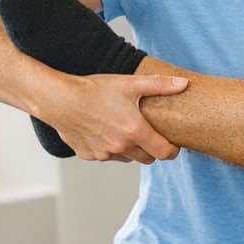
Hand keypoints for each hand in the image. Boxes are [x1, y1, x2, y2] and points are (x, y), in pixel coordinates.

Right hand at [43, 73, 187, 163]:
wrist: (59, 99)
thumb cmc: (94, 90)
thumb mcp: (130, 84)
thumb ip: (160, 85)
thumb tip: (184, 84)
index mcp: (135, 131)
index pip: (164, 153)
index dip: (172, 150)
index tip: (172, 143)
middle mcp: (121, 147)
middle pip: (147, 158)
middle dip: (151, 149)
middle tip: (147, 133)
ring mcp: (104, 154)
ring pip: (127, 158)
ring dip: (130, 149)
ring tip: (122, 128)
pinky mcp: (89, 155)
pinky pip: (106, 157)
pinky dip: (109, 148)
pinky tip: (103, 130)